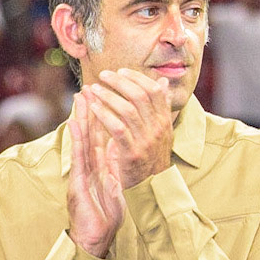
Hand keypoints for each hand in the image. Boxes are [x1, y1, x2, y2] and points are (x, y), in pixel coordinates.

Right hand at [66, 95, 123, 257]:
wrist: (97, 235)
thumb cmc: (106, 212)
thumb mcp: (115, 184)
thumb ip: (115, 165)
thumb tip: (120, 147)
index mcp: (100, 164)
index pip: (102, 136)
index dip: (104, 117)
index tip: (107, 96)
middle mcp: (90, 164)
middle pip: (91, 133)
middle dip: (90, 110)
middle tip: (89, 86)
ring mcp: (83, 172)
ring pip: (82, 140)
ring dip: (80, 117)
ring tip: (80, 97)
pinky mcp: (79, 182)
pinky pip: (79, 158)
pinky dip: (77, 140)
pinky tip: (74, 125)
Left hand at [83, 69, 174, 186]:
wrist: (151, 187)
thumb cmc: (151, 156)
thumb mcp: (161, 130)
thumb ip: (160, 106)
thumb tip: (163, 82)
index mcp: (165, 121)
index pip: (155, 91)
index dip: (137, 77)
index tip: (121, 71)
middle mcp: (159, 129)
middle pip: (141, 96)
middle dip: (120, 82)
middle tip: (103, 75)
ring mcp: (147, 141)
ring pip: (128, 109)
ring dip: (109, 96)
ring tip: (95, 89)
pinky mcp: (132, 153)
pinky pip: (118, 128)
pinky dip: (104, 115)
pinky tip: (93, 108)